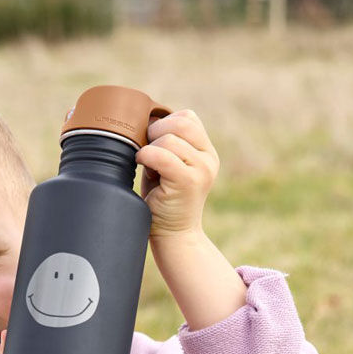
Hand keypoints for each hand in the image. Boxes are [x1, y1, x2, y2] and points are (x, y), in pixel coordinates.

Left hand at [136, 109, 218, 238]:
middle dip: (157, 133)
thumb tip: (147, 119)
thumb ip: (166, 142)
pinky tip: (144, 166)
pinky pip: (162, 155)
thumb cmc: (164, 201)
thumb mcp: (168, 165)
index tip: (155, 145)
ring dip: (151, 150)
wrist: (173, 236)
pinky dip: (146, 157)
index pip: (187, 117)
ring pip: (169, 138)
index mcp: (206, 152)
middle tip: (148, 154)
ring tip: (151, 169)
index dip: (165, 123)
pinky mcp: (189, 181)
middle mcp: (209, 159)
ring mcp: (202, 169)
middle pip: (181, 123)